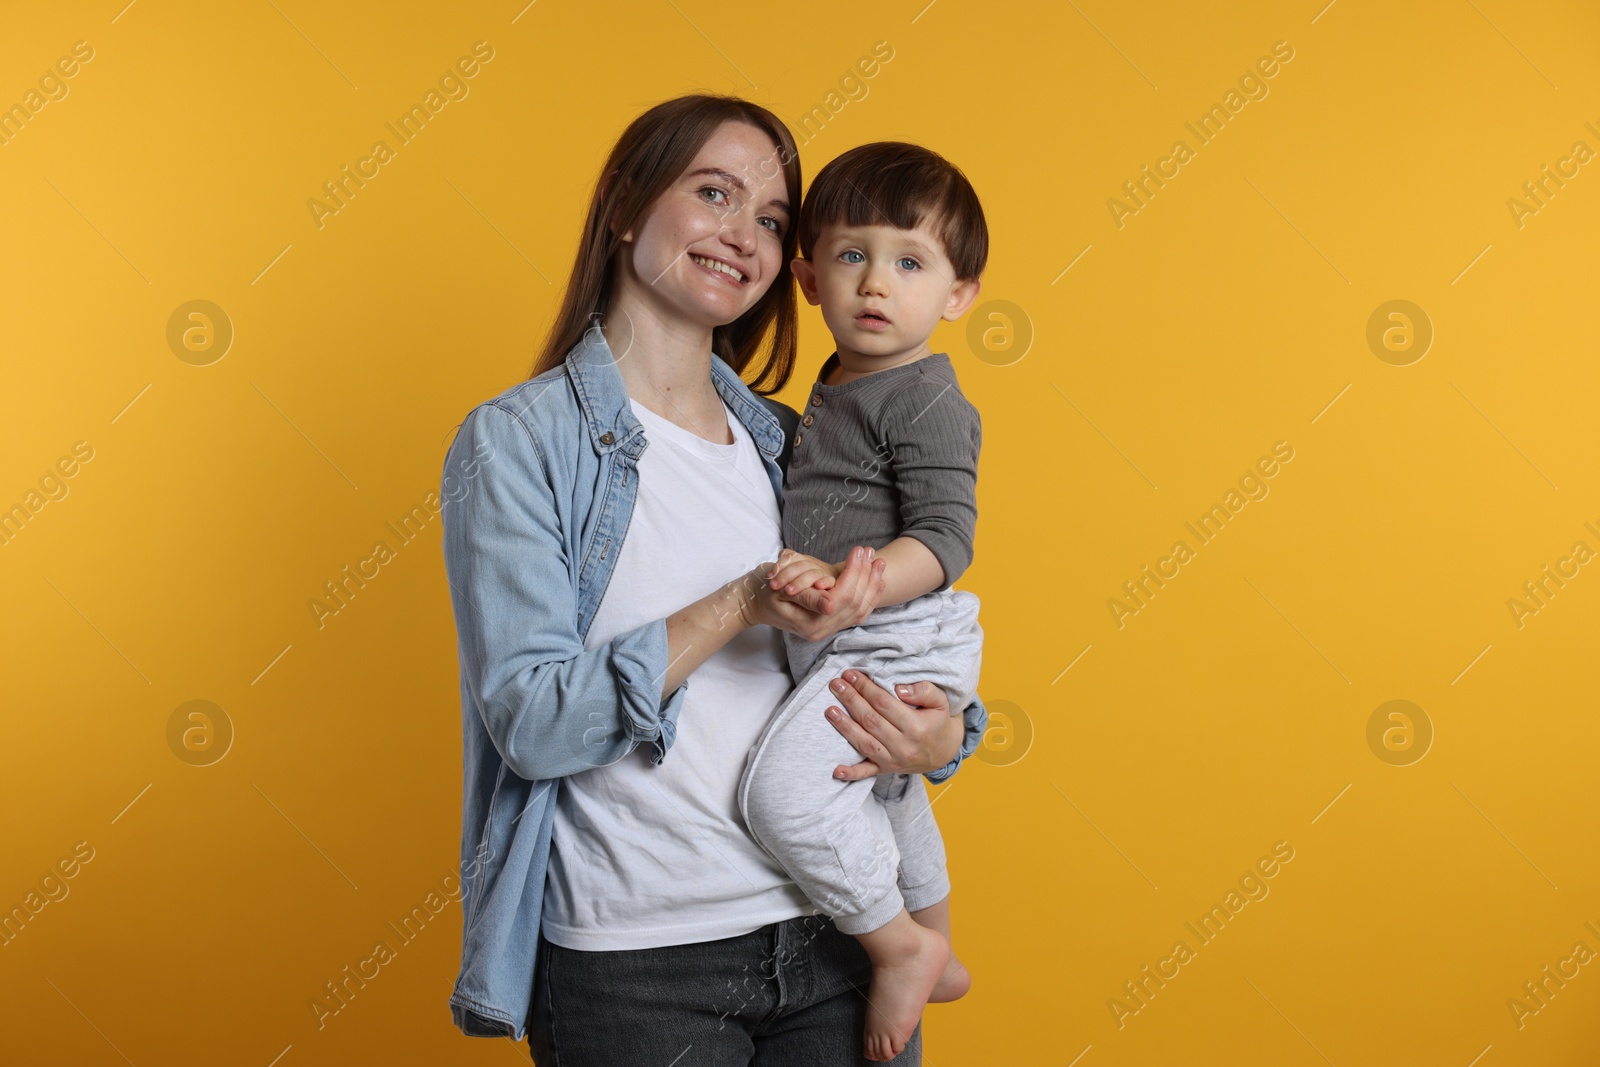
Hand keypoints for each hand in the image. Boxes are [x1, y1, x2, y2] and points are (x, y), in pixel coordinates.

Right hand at [739, 546, 885, 642]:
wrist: (754, 606)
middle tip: (871, 552)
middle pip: (855, 602)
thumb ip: (807, 597)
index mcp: (810, 623)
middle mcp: (822, 631)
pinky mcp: (830, 626)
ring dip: (872, 585)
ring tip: (879, 562)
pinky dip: (870, 597)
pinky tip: (877, 581)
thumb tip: (830, 603)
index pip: (843, 597)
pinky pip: (858, 614)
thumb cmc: (764, 593)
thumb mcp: (781, 591)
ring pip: (861, 609)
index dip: (854, 572)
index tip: (859, 550)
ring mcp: (827, 631)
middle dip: (866, 575)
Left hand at [824, 671, 963, 779]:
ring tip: (830, 710)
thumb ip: (923, 691)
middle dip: (851, 700)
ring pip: (864, 743)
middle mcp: (903, 746)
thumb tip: (899, 689)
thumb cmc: (938, 721)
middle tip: (836, 684)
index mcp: (916, 727)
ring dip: (844, 727)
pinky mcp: (886, 769)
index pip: (884, 704)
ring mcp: (893, 760)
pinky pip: (867, 773)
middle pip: (870, 720)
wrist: (945, 752)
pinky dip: (851, 773)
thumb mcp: (940, 701)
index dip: (865, 688)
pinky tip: (836, 770)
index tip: (851, 674)